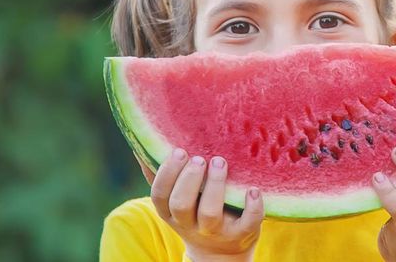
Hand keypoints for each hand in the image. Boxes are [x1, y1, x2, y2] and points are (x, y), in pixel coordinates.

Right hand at [137, 150, 263, 261]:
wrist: (221, 255)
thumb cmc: (196, 215)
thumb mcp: (176, 203)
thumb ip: (163, 178)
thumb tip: (142, 144)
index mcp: (172, 214)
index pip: (160, 196)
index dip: (167, 174)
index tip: (179, 151)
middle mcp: (191, 224)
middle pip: (181, 205)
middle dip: (189, 179)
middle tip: (199, 158)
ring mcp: (216, 231)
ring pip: (210, 213)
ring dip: (215, 186)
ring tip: (220, 162)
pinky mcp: (241, 235)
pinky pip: (247, 223)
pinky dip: (252, 207)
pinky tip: (253, 189)